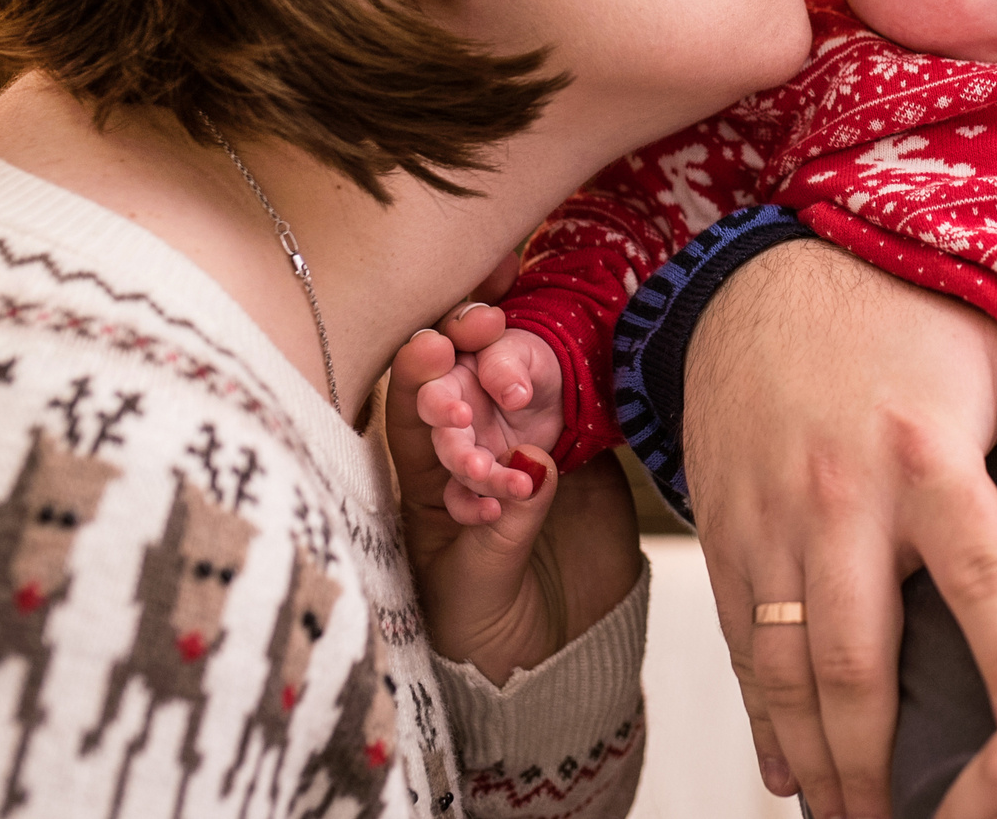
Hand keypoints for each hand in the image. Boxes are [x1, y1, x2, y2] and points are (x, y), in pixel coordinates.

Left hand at [388, 319, 638, 685]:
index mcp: (421, 481)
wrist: (551, 663)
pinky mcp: (581, 459)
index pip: (411, 414)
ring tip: (526, 379)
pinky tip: (585, 381)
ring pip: (521, 387)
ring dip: (523, 366)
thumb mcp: (477, 585)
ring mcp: (527, 450)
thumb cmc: (483, 633)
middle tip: (484, 334)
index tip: (433, 347)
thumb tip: (534, 465)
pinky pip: (581, 413)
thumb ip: (504, 527)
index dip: (420, 375)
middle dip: (470, 353)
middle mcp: (472, 450)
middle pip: (464, 382)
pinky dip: (581, 393)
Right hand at [685, 239, 996, 818]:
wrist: (756, 279)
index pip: (978, 572)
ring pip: (789, 667)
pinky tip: (786, 767)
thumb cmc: (890, 309)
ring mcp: (771, 522)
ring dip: (818, 756)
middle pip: (858, 656)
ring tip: (850, 815)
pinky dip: (762, 716)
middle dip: (879, 756)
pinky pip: (740, 643)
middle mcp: (841, 498)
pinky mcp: (724, 532)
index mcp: (926, 455)